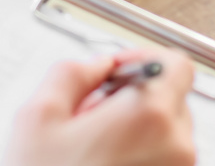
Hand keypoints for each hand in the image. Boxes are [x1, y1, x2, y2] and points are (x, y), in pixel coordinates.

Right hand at [2, 49, 195, 165]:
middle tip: (94, 114)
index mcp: (148, 115)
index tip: (121, 70)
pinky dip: (139, 159)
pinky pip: (164, 164)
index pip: (176, 63)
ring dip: (137, 133)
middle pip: (172, 99)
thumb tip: (96, 63)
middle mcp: (175, 147)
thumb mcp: (38, 114)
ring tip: (94, 150)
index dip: (144, 59)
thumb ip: (73, 71)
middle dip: (135, 99)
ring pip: (167, 135)